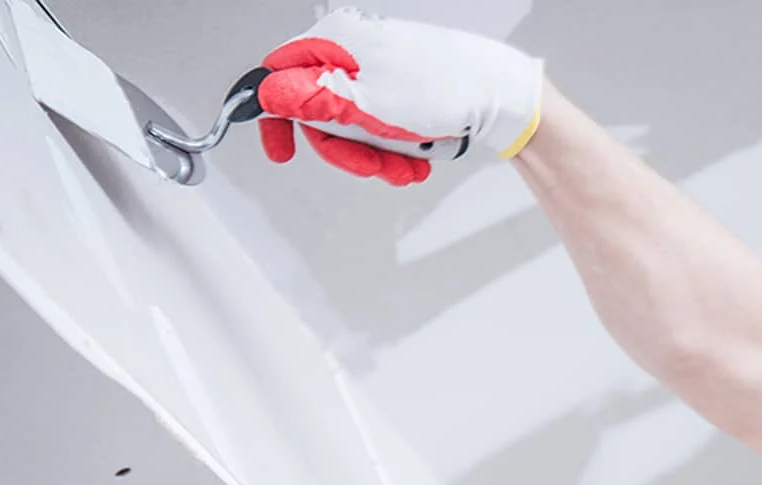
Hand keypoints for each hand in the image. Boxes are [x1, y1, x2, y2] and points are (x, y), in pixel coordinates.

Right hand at [256, 7, 542, 184]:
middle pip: (319, 112)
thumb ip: (310, 99)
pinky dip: (392, 150)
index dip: (275, 118)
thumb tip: (265, 94)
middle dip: (345, 149)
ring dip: (374, 157)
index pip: (281, 76)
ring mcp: (376, 71)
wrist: (497, 96)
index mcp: (337, 42)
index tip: (281, 152)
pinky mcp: (397, 91)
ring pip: (351, 127)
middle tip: (371, 165)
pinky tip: (414, 159)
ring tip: (404, 165)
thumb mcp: (364, 103)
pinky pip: (378, 129)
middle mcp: (353, 51)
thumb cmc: (442, 90)